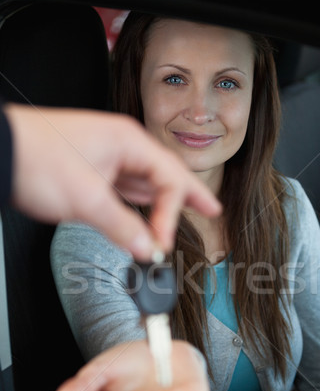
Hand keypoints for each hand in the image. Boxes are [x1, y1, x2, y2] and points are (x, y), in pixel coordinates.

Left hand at [4, 104, 220, 259]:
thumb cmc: (36, 159)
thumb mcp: (86, 199)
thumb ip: (122, 227)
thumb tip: (149, 248)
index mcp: (128, 142)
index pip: (168, 179)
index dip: (171, 213)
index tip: (162, 242)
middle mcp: (122, 146)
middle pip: (164, 175)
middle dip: (188, 195)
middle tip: (212, 209)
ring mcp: (107, 157)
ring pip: (144, 183)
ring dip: (161, 203)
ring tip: (184, 216)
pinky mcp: (92, 169)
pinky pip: (125, 188)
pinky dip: (137, 205)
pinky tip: (144, 216)